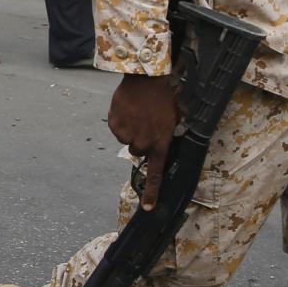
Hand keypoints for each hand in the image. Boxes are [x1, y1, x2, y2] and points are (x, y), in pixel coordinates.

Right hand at [108, 74, 178, 209]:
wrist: (145, 79)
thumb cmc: (162, 97)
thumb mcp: (172, 118)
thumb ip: (166, 136)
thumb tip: (161, 144)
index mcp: (160, 143)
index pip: (155, 173)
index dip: (151, 191)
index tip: (147, 206)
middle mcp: (143, 142)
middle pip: (138, 151)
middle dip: (140, 141)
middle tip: (144, 124)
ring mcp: (128, 134)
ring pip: (126, 139)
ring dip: (130, 130)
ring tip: (136, 113)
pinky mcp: (115, 125)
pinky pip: (116, 129)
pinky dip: (120, 121)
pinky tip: (128, 109)